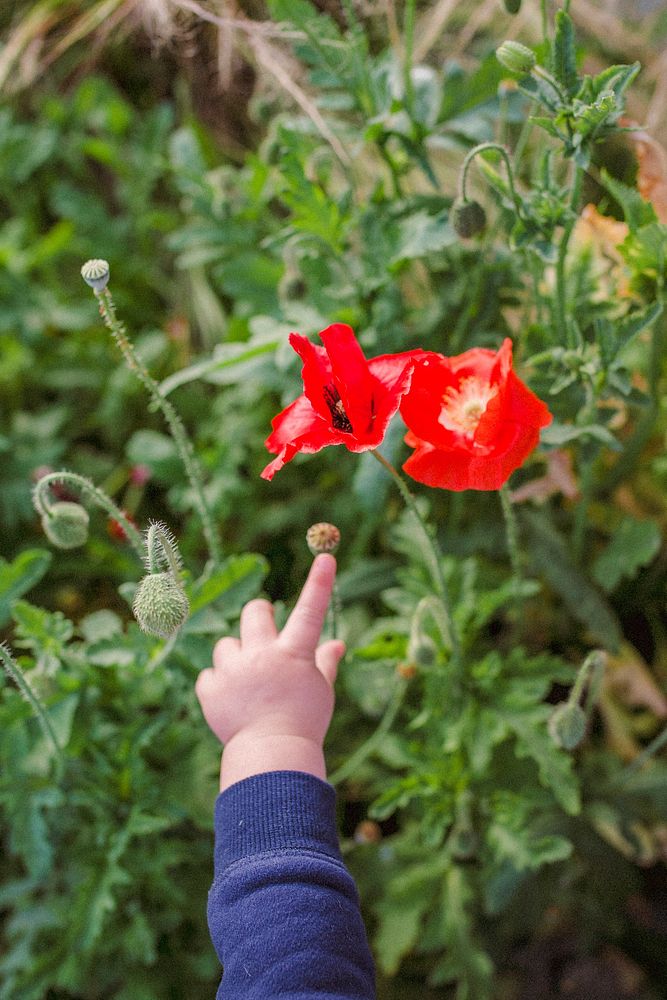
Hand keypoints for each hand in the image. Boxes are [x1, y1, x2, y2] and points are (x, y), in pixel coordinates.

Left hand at [195, 554, 345, 788]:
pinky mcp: (210, 690)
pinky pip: (209, 674)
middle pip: (254, 612)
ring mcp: (233, 671)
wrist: (271, 757)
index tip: (327, 556)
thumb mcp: (321, 692)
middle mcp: (261, 656)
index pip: (310, 612)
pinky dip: (218, 684)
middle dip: (258, 613)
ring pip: (226, 644)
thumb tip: (337, 642)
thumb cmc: (304, 723)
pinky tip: (230, 701)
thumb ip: (326, 662)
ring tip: (246, 680)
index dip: (320, 583)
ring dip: (235, 656)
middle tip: (263, 625)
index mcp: (294, 655)